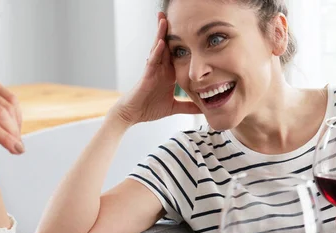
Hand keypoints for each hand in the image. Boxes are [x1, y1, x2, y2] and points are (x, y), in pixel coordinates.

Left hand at [0, 79, 24, 154]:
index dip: (5, 138)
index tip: (17, 150)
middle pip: (1, 113)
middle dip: (13, 132)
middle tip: (19, 147)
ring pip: (9, 106)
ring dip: (16, 125)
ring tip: (17, 139)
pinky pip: (12, 100)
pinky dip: (17, 116)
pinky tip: (16, 128)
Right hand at [109, 12, 199, 126]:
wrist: (133, 114)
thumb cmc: (149, 108)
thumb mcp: (173, 107)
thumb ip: (188, 107)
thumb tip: (203, 109)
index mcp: (169, 74)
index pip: (178, 54)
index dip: (184, 42)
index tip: (193, 30)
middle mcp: (161, 69)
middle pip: (167, 46)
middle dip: (171, 31)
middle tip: (176, 14)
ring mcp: (153, 70)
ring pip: (158, 49)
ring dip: (161, 35)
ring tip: (165, 20)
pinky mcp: (146, 76)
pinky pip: (152, 62)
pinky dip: (157, 52)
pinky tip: (161, 43)